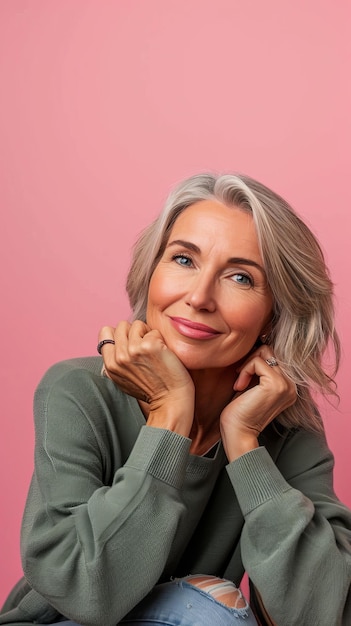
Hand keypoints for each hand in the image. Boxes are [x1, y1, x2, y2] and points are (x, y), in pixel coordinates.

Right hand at [98, 321, 194, 436]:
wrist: (170, 400)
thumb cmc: (152, 390)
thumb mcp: (123, 379)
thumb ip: (116, 361)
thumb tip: (115, 341)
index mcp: (110, 365)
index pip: (106, 331)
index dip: (120, 335)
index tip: (131, 345)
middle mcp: (119, 357)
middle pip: (122, 325)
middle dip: (135, 333)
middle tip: (145, 349)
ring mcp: (133, 350)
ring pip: (137, 324)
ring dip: (147, 334)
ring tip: (154, 351)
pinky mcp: (149, 345)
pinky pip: (153, 331)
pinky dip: (160, 339)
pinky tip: (163, 354)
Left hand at [220, 347, 296, 460]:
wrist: (238, 434)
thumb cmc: (240, 411)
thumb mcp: (252, 385)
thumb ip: (260, 369)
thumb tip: (257, 344)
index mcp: (288, 386)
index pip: (274, 356)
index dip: (255, 359)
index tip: (242, 374)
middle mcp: (292, 385)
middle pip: (270, 351)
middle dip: (251, 359)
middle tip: (240, 377)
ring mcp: (286, 385)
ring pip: (265, 352)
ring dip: (247, 365)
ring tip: (239, 383)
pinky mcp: (276, 384)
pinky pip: (257, 361)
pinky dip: (244, 370)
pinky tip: (239, 387)